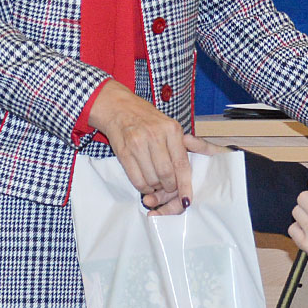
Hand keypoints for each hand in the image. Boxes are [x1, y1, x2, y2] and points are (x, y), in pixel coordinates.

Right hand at [88, 81, 190, 215]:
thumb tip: (188, 174)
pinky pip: (136, 179)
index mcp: (171, 130)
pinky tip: (145, 182)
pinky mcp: (124, 152)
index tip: (186, 200)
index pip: (181, 164)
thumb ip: (182, 146)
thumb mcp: (169, 125)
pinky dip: (142, 186)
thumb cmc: (148, 119)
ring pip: (151, 179)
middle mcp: (155, 136)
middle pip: (166, 175)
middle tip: (168, 186)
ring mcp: (138, 144)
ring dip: (155, 187)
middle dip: (169, 187)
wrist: (119, 108)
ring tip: (155, 181)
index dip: (184, 185)